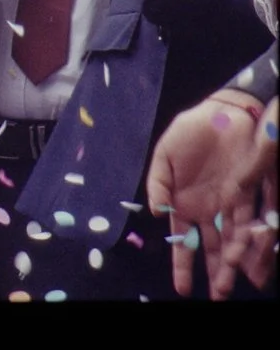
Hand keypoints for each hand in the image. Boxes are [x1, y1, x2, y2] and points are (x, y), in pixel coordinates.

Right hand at [148, 90, 270, 297]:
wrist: (222, 114)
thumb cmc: (188, 133)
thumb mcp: (163, 156)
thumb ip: (158, 185)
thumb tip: (158, 214)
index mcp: (183, 204)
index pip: (183, 242)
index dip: (182, 265)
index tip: (183, 289)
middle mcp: (207, 210)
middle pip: (212, 248)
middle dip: (215, 273)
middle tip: (217, 297)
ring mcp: (229, 204)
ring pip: (232, 241)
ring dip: (233, 265)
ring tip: (235, 286)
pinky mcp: (249, 194)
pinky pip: (250, 222)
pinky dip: (250, 241)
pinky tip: (252, 259)